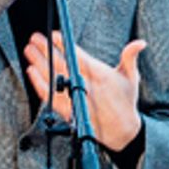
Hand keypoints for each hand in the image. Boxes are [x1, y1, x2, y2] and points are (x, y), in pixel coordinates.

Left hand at [24, 31, 145, 151]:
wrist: (122, 132)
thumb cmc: (125, 102)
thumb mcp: (131, 78)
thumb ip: (130, 57)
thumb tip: (140, 43)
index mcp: (100, 75)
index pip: (78, 56)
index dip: (64, 45)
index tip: (53, 35)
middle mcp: (86, 86)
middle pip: (61, 65)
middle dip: (47, 50)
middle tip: (35, 38)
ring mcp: (75, 99)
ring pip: (53, 78)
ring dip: (39, 64)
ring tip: (29, 51)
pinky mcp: (69, 110)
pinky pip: (50, 96)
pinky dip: (40, 84)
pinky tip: (32, 73)